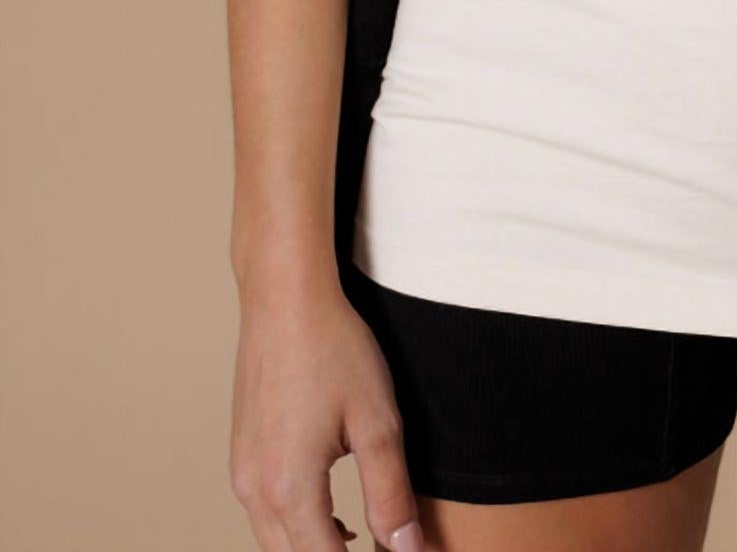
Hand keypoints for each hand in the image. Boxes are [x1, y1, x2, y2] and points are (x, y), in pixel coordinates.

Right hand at [229, 273, 425, 550]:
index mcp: (289, 488)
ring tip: (360, 541)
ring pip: (276, 541)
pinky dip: (296, 528)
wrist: (285, 297)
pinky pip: (265, 514)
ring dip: (314, 549)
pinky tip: (331, 515)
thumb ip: (391, 495)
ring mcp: (241, 472)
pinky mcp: (240, 454)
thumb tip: (408, 551)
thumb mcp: (377, 422)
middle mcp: (254, 490)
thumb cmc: (333, 349)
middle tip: (382, 548)